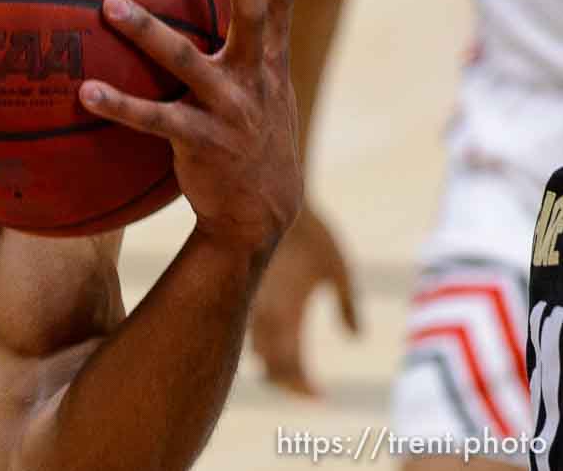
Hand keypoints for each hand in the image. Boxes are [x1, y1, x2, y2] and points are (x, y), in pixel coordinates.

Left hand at [79, 0, 302, 257]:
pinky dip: (119, 104)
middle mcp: (255, 80)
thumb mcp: (253, 91)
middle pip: (253, 16)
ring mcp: (231, 110)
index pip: (283, 2)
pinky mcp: (202, 142)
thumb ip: (232, 51)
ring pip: (188, 60)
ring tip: (110, 4)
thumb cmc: (245, 139)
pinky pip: (155, 119)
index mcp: (268, 63)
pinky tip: (83, 92)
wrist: (259, 216)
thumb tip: (192, 5)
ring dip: (147, 31)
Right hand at [249, 203, 359, 396]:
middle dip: (288, 382)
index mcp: (290, 315)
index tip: (320, 396)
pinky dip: (261, 344)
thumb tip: (356, 337)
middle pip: (271, 367)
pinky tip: (272, 341)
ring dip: (272, 365)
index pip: (292, 368)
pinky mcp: (242, 294)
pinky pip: (248, 331)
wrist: (267, 202)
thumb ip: (348, 307)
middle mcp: (265, 317)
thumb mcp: (340, 271)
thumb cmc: (314, 236)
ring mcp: (249, 306)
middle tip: (307, 389)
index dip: (305, 388)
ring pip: (255, 351)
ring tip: (289, 370)